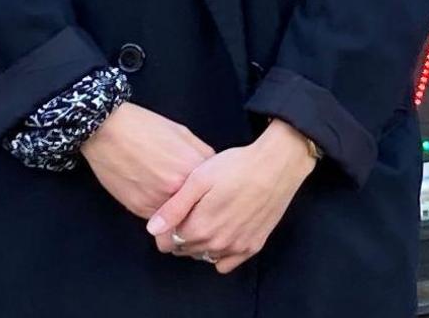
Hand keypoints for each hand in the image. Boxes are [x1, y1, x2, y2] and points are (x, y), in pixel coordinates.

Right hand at [80, 102, 214, 219]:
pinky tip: (154, 196)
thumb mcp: (183, 134)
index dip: (212, 195)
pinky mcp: (139, 209)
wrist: (107, 130)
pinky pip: (158, 220)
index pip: (215, 195)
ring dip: (178, 215)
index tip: (208, 194)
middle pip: (198, 211)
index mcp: (194, 170)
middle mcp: (179, 190)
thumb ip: (203, 155)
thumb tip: (213, 172)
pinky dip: (160, 214)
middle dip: (196, 209)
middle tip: (192, 203)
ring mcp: (158, 202)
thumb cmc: (145, 127)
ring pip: (178, 220)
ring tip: (171, 199)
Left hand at [145, 119, 317, 273]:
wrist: (275, 166)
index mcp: (199, 228)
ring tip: (205, 219)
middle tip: (186, 213)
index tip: (169, 215)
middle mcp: (217, 244)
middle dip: (180, 236)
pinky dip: (220, 254)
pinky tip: (222, 232)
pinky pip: (227, 263)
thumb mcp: (198, 180)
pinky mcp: (253, 246)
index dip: (165, 229)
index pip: (169, 241)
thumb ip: (174, 208)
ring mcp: (236, 248)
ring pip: (205, 256)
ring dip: (199, 244)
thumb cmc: (235, 167)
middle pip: (186, 250)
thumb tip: (152, 230)